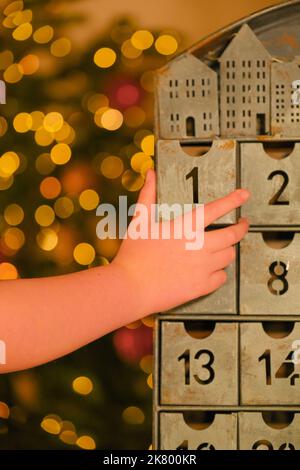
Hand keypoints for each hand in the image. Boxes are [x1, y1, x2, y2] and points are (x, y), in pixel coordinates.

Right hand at [112, 169, 249, 316]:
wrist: (131, 288)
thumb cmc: (134, 255)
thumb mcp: (140, 222)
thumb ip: (148, 196)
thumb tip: (150, 174)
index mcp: (185, 228)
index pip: (216, 209)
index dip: (233, 200)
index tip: (244, 195)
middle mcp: (199, 246)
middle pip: (232, 235)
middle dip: (241, 228)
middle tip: (241, 224)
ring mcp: (202, 268)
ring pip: (229, 256)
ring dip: (228, 249)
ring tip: (223, 247)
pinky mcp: (201, 286)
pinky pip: (222, 277)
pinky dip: (220, 272)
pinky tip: (212, 269)